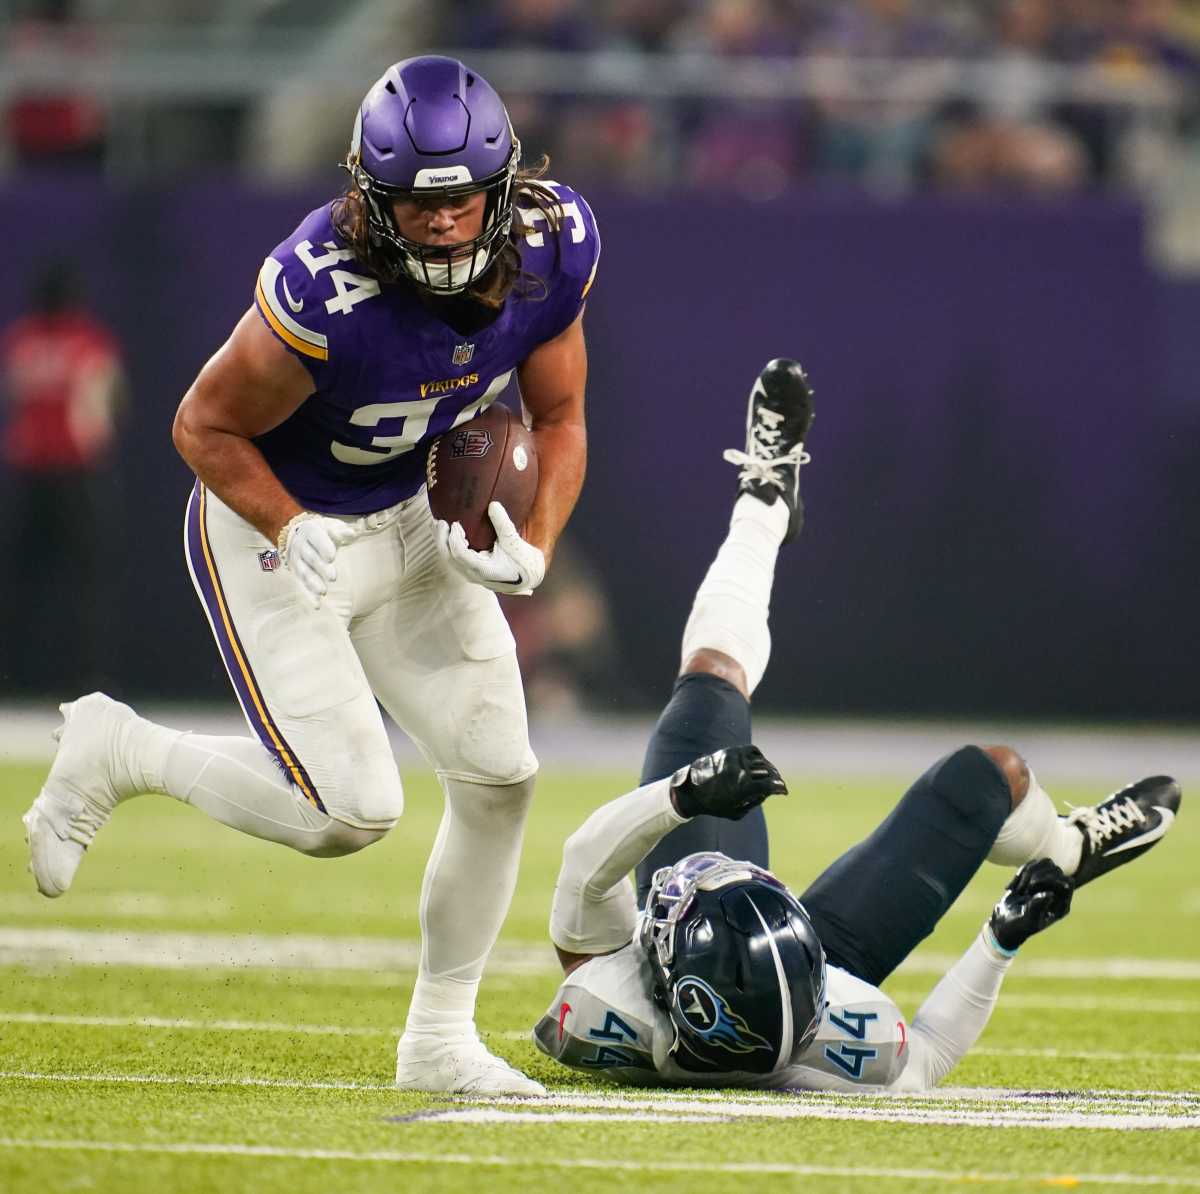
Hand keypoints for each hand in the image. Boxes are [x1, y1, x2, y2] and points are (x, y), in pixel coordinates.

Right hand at [278, 512, 356, 608]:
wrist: (299, 535)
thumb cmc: (323, 531)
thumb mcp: (330, 526)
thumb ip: (341, 531)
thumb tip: (352, 533)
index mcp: (309, 531)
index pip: (315, 538)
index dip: (323, 547)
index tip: (332, 557)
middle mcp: (300, 546)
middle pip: (310, 557)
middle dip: (320, 567)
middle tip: (333, 576)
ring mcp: (297, 561)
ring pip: (304, 573)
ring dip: (313, 583)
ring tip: (323, 591)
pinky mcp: (296, 574)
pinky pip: (301, 585)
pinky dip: (308, 596)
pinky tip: (317, 605)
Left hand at [436, 501, 545, 595]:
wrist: (529, 578)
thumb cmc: (523, 562)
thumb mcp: (515, 542)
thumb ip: (503, 524)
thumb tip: (493, 504)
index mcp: (483, 570)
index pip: (460, 554)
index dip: (454, 538)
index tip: (455, 523)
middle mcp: (473, 575)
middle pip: (449, 558)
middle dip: (441, 539)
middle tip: (439, 522)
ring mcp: (470, 574)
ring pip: (449, 559)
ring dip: (442, 542)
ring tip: (436, 524)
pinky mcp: (470, 571)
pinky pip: (454, 559)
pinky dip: (448, 545)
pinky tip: (446, 533)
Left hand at [669, 745, 786, 819]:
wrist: (691, 790)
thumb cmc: (715, 805)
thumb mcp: (737, 812)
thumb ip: (755, 801)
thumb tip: (769, 790)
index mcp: (742, 788)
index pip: (769, 785)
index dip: (780, 788)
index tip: (784, 791)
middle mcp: (739, 771)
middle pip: (768, 772)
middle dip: (776, 779)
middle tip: (778, 784)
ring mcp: (734, 759)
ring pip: (761, 760)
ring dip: (769, 768)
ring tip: (771, 775)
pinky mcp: (729, 751)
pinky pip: (752, 751)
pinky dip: (759, 757)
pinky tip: (760, 763)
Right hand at [988, 858, 1072, 951]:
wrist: (1004, 922)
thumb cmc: (1019, 925)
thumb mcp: (1028, 919)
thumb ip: (1038, 907)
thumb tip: (1050, 894)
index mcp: (1062, 905)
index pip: (1067, 882)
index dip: (1051, 881)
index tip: (1031, 888)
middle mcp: (1058, 893)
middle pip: (1056, 870)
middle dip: (1036, 877)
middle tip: (1022, 891)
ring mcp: (1048, 884)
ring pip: (1046, 864)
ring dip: (1028, 873)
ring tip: (1018, 889)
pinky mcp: (1036, 878)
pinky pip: (1033, 864)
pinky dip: (1021, 872)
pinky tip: (1014, 886)